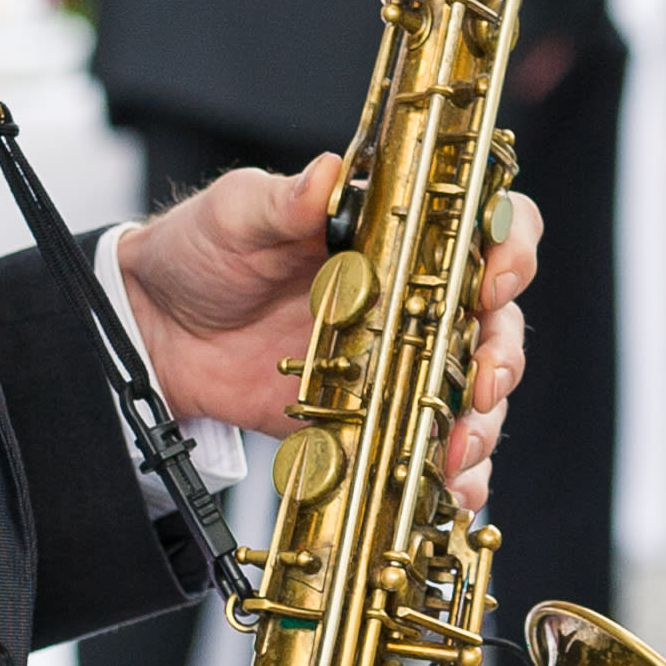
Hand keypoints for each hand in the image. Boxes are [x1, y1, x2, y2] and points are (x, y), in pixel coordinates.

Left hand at [120, 159, 540, 506]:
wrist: (155, 328)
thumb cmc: (203, 251)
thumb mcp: (238, 213)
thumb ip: (284, 199)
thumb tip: (326, 175)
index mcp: (394, 233)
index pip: (481, 227)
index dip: (510, 248)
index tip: (495, 279)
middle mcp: (410, 296)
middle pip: (494, 319)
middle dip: (503, 354)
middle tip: (483, 382)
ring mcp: (396, 359)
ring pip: (471, 389)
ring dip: (482, 423)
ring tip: (460, 451)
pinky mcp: (370, 414)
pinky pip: (426, 443)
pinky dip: (451, 472)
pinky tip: (450, 489)